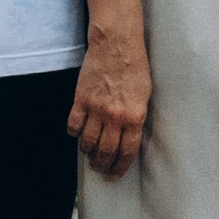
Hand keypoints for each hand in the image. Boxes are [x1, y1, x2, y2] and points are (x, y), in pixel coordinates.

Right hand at [68, 32, 151, 177]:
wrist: (117, 43)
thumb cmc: (135, 66)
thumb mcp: (145, 94)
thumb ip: (137, 117)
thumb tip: (130, 137)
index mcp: (134, 116)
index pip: (126, 152)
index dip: (119, 168)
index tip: (114, 175)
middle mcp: (115, 116)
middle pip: (105, 152)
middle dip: (102, 164)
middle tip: (100, 167)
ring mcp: (96, 109)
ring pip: (87, 143)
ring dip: (88, 152)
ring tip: (89, 153)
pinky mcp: (80, 99)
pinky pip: (73, 126)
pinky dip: (74, 133)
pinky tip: (78, 132)